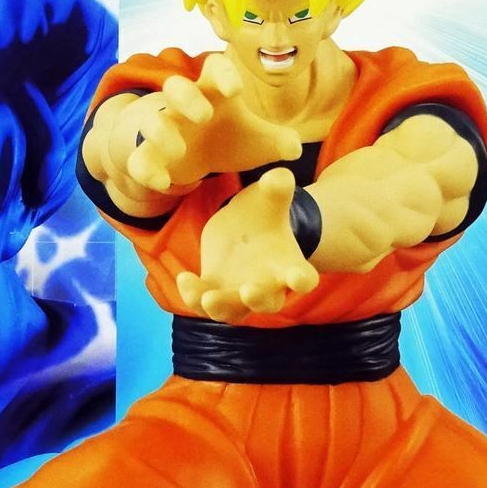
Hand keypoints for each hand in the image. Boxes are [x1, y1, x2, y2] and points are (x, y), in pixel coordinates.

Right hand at [116, 54, 304, 194]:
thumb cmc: (232, 138)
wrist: (203, 158)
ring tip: (181, 150)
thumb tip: (294, 147)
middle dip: (187, 98)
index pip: (214, 68)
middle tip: (205, 116)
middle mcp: (185, 106)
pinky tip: (164, 183)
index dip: (222, 75)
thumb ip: (279, 142)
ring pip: (151, 122)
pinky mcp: (151, 157)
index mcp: (214, 91)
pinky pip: (139, 159)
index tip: (235, 91)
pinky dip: (146, 170)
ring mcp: (165, 131)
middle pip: (175, 87)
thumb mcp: (260, 141)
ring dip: (162, 133)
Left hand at [177, 168, 319, 323]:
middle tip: (249, 290)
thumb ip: (277, 189)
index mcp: (288, 265)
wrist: (241, 227)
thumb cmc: (264, 213)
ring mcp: (238, 293)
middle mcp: (267, 286)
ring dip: (221, 307)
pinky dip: (193, 296)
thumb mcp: (269, 197)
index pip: (302, 278)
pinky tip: (184, 278)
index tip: (299, 279)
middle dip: (259, 299)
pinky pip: (203, 303)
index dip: (302, 280)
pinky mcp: (214, 291)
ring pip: (233, 311)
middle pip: (268, 302)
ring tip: (207, 297)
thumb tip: (280, 175)